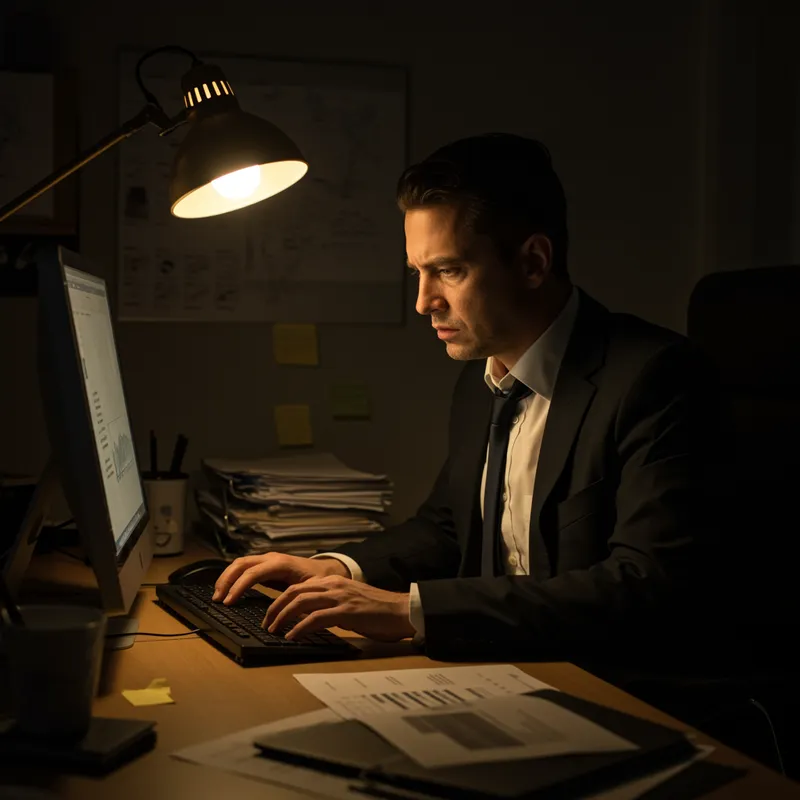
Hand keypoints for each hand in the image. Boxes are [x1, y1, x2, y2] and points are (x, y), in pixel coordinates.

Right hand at [212, 553, 347, 603]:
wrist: (324, 569)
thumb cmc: (318, 580)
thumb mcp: (311, 589)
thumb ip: (297, 598)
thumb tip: (284, 613)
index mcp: (281, 564)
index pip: (253, 573)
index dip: (238, 587)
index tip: (228, 602)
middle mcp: (271, 558)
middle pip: (241, 564)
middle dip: (226, 581)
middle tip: (217, 600)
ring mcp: (266, 559)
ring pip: (239, 563)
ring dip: (226, 578)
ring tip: (217, 596)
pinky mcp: (263, 564)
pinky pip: (243, 567)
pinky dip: (232, 577)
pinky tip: (227, 590)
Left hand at [264, 576, 414, 641]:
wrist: (402, 610)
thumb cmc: (378, 611)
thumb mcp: (349, 602)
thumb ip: (331, 605)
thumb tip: (310, 618)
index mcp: (334, 581)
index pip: (299, 586)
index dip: (280, 599)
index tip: (271, 613)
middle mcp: (334, 585)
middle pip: (294, 592)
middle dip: (275, 607)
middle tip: (267, 623)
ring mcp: (340, 597)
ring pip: (300, 602)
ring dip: (282, 617)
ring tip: (274, 630)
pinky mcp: (346, 612)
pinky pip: (315, 618)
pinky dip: (300, 628)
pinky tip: (292, 637)